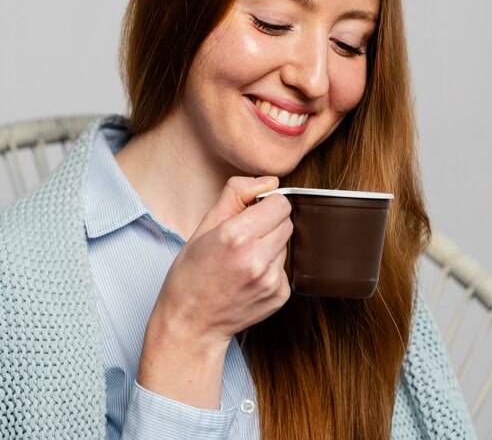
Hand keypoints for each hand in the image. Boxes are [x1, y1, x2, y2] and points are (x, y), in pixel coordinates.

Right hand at [138, 175, 292, 406]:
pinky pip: (284, 268)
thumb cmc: (191, 273)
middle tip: (245, 236)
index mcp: (236, 235)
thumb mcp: (204, 226)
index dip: (266, 204)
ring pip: (286, 245)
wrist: (190, 323)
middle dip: (269, 223)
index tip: (252, 212)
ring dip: (270, 246)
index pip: (280, 203)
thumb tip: (269, 181)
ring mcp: (270, 280)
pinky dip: (271, 268)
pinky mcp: (279, 296)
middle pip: (286, 222)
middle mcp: (257, 258)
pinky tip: (249, 277)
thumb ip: (236, 195)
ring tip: (243, 260)